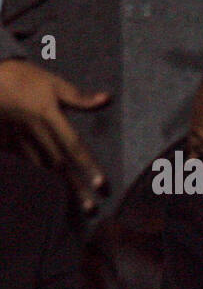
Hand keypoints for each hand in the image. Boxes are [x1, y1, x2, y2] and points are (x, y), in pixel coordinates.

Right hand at [0, 59, 108, 209]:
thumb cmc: (23, 78)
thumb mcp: (52, 82)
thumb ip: (79, 97)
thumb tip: (107, 99)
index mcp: (48, 115)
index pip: (73, 145)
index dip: (88, 166)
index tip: (102, 185)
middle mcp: (35, 132)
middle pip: (59, 165)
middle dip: (76, 188)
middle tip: (93, 210)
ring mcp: (19, 139)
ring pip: (43, 169)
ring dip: (61, 188)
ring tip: (78, 207)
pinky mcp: (8, 143)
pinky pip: (27, 164)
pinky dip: (40, 179)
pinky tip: (52, 194)